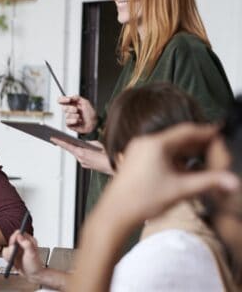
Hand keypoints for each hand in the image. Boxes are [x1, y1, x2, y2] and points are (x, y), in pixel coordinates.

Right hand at [2, 230, 43, 279]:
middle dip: (11, 248)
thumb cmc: (34, 266)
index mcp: (29, 240)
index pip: (19, 233)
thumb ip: (26, 244)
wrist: (33, 275)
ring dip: (9, 254)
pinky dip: (7, 258)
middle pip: (11, 240)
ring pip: (7, 247)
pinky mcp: (13, 254)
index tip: (13, 244)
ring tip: (15, 259)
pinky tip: (13, 261)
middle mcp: (23, 243)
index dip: (14, 237)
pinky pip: (6, 253)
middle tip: (14, 253)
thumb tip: (19, 235)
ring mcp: (18, 249)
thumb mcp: (32, 254)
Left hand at [51, 138, 112, 173]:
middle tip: (58, 138)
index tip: (52, 138)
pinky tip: (81, 149)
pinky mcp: (87, 166)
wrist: (114, 166)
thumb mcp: (97, 144)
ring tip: (68, 142)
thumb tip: (84, 143)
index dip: (59, 141)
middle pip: (71, 150)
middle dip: (66, 144)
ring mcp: (84, 163)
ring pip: (76, 154)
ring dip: (74, 148)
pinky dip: (81, 153)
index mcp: (82, 153)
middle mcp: (81, 159)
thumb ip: (88, 143)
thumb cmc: (108, 155)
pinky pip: (81, 158)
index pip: (67, 146)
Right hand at [58, 96, 96, 133]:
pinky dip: (74, 121)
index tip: (69, 100)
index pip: (62, 100)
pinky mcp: (69, 124)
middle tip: (77, 110)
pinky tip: (79, 121)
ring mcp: (69, 117)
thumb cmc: (91, 114)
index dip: (63, 99)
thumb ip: (77, 98)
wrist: (94, 123)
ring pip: (67, 115)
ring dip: (75, 116)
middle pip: (63, 108)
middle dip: (71, 109)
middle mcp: (69, 110)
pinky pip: (67, 122)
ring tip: (80, 117)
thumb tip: (71, 97)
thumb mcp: (86, 102)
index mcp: (72, 104)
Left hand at [103, 123, 239, 221]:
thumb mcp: (181, 190)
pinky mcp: (135, 161)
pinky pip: (159, 154)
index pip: (187, 131)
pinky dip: (175, 159)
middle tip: (217, 151)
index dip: (207, 132)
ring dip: (187, 153)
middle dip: (199, 145)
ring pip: (169, 147)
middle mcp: (145, 143)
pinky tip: (186, 170)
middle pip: (178, 138)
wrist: (115, 213)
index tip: (220, 133)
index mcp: (155, 144)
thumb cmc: (142, 200)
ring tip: (205, 161)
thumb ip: (209, 182)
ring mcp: (138, 151)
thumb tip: (232, 181)